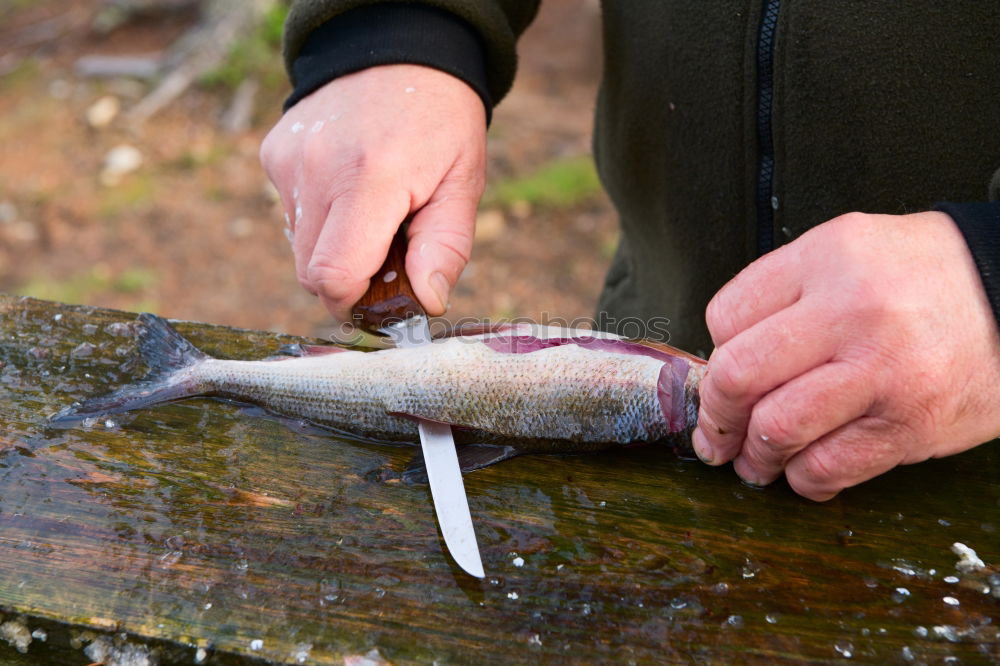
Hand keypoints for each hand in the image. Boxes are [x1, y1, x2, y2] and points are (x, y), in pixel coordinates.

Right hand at [259, 64, 486, 320]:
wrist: (399, 51)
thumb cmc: (440, 123)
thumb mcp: (463, 183)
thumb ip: (445, 247)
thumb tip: (426, 302)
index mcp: (371, 179)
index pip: (332, 275)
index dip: (353, 304)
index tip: (379, 301)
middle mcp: (318, 169)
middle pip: (310, 271)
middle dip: (347, 281)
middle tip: (385, 256)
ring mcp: (289, 161)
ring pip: (299, 246)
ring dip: (333, 248)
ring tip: (371, 214)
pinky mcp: (274, 154)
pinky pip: (291, 213)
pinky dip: (319, 218)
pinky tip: (348, 187)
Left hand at [693, 211, 999, 499]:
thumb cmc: (924, 277)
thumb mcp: (846, 250)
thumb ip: (783, 294)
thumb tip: (725, 357)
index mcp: (825, 259)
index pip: (726, 317)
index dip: (712, 356)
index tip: (718, 378)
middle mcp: (850, 311)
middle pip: (738, 375)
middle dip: (715, 416)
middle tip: (716, 433)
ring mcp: (882, 371)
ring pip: (776, 429)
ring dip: (754, 458)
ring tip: (754, 462)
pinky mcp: (909, 424)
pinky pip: (828, 466)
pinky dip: (803, 480)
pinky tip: (803, 472)